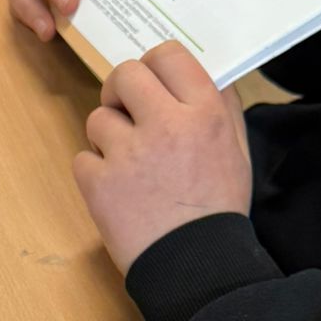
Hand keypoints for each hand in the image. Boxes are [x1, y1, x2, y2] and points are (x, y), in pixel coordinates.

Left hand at [73, 42, 250, 272]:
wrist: (196, 266)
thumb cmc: (217, 209)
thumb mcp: (237, 150)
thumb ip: (220, 106)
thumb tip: (200, 72)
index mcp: (204, 113)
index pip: (167, 55)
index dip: (153, 66)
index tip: (150, 84)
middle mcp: (166, 125)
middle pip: (124, 75)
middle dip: (121, 92)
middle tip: (127, 115)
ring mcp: (128, 154)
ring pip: (97, 118)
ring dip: (107, 138)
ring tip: (129, 167)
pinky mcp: (98, 183)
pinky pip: (82, 159)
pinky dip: (95, 174)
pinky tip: (118, 193)